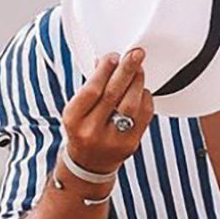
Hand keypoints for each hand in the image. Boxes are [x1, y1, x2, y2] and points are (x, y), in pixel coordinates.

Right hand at [61, 49, 153, 174]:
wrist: (90, 164)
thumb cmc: (82, 131)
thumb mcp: (76, 110)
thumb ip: (90, 88)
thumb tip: (107, 62)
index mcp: (74, 120)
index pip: (92, 90)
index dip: (105, 71)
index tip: (113, 56)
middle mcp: (92, 131)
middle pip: (114, 95)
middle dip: (126, 70)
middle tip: (135, 54)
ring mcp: (113, 140)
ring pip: (131, 105)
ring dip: (137, 83)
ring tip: (139, 69)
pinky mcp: (131, 144)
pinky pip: (144, 117)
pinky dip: (145, 99)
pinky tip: (141, 90)